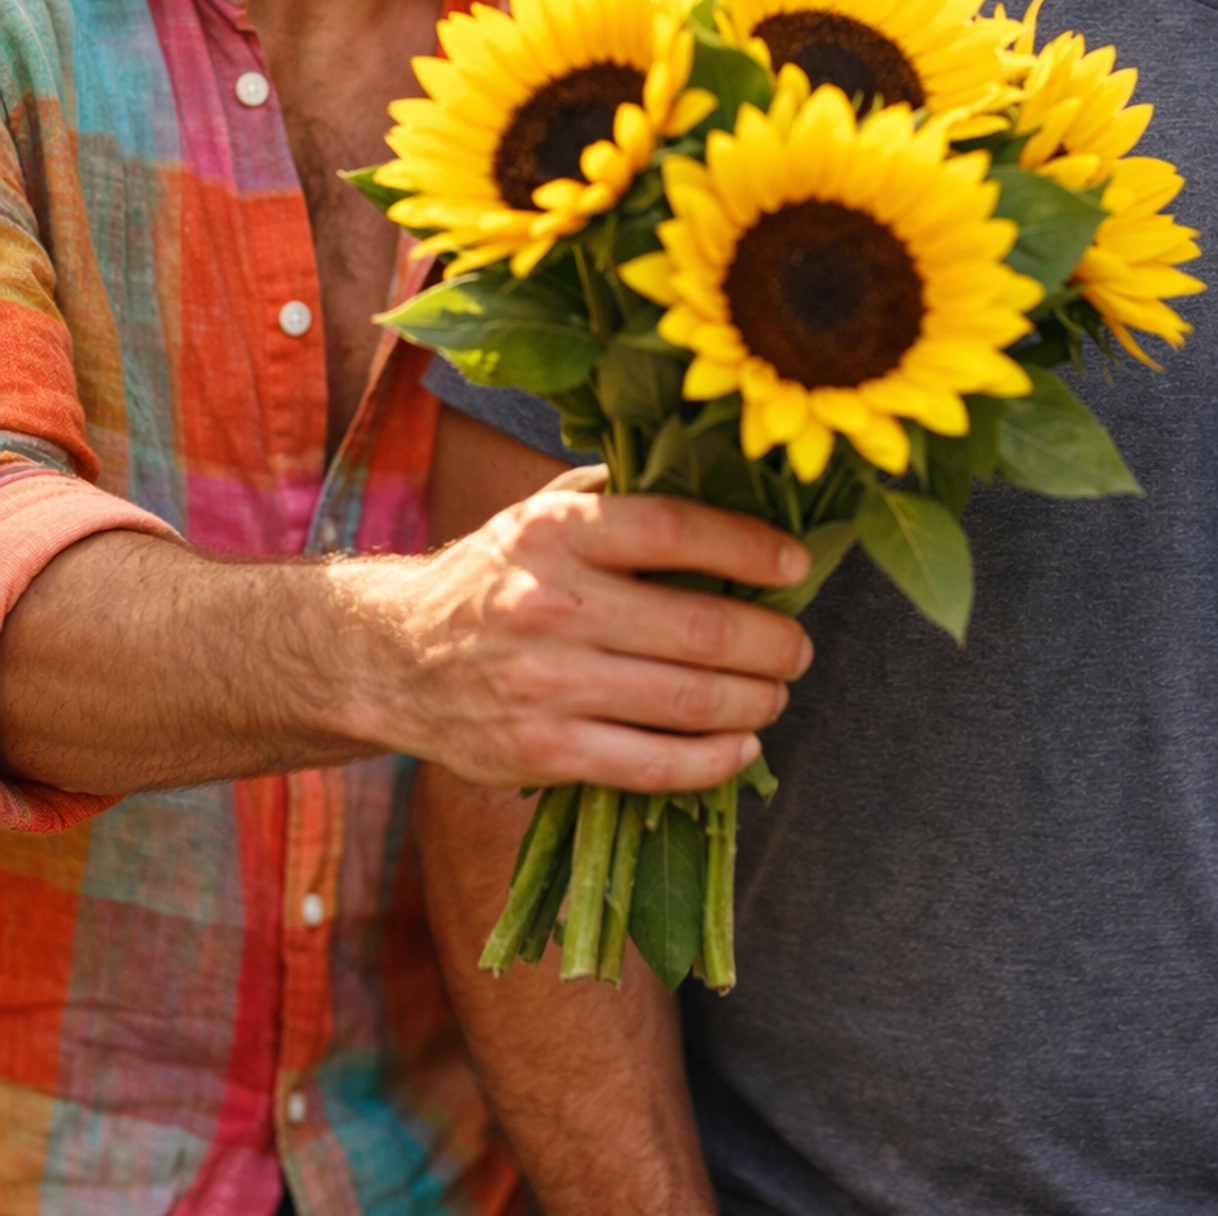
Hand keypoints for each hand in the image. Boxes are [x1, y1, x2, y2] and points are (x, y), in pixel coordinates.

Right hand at [351, 484, 813, 791]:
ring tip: (775, 691)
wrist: (393, 658)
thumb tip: (718, 478)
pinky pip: (653, 766)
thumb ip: (617, 496)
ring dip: (755, 700)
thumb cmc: (492, 577)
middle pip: (698, 627)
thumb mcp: (539, 513)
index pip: (675, 530)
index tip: (795, 566)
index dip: (749, 548)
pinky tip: (742, 746)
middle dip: (772, 642)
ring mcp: (546, 685)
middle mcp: (550, 604)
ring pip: (688, 701)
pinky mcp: (543, 752)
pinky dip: (714, 760)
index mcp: (555, 534)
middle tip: (798, 646)